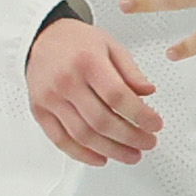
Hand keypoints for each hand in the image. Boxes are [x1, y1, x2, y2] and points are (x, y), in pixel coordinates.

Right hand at [25, 12, 160, 164]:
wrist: (41, 38)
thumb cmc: (76, 41)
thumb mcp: (110, 45)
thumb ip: (130, 71)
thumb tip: (148, 92)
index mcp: (87, 62)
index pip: (118, 97)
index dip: (140, 115)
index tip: (155, 124)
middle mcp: (67, 81)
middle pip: (102, 121)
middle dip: (130, 138)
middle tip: (147, 143)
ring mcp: (51, 99)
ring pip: (83, 135)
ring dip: (111, 151)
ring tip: (130, 155)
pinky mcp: (40, 111)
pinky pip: (61, 140)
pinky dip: (82, 154)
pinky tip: (100, 158)